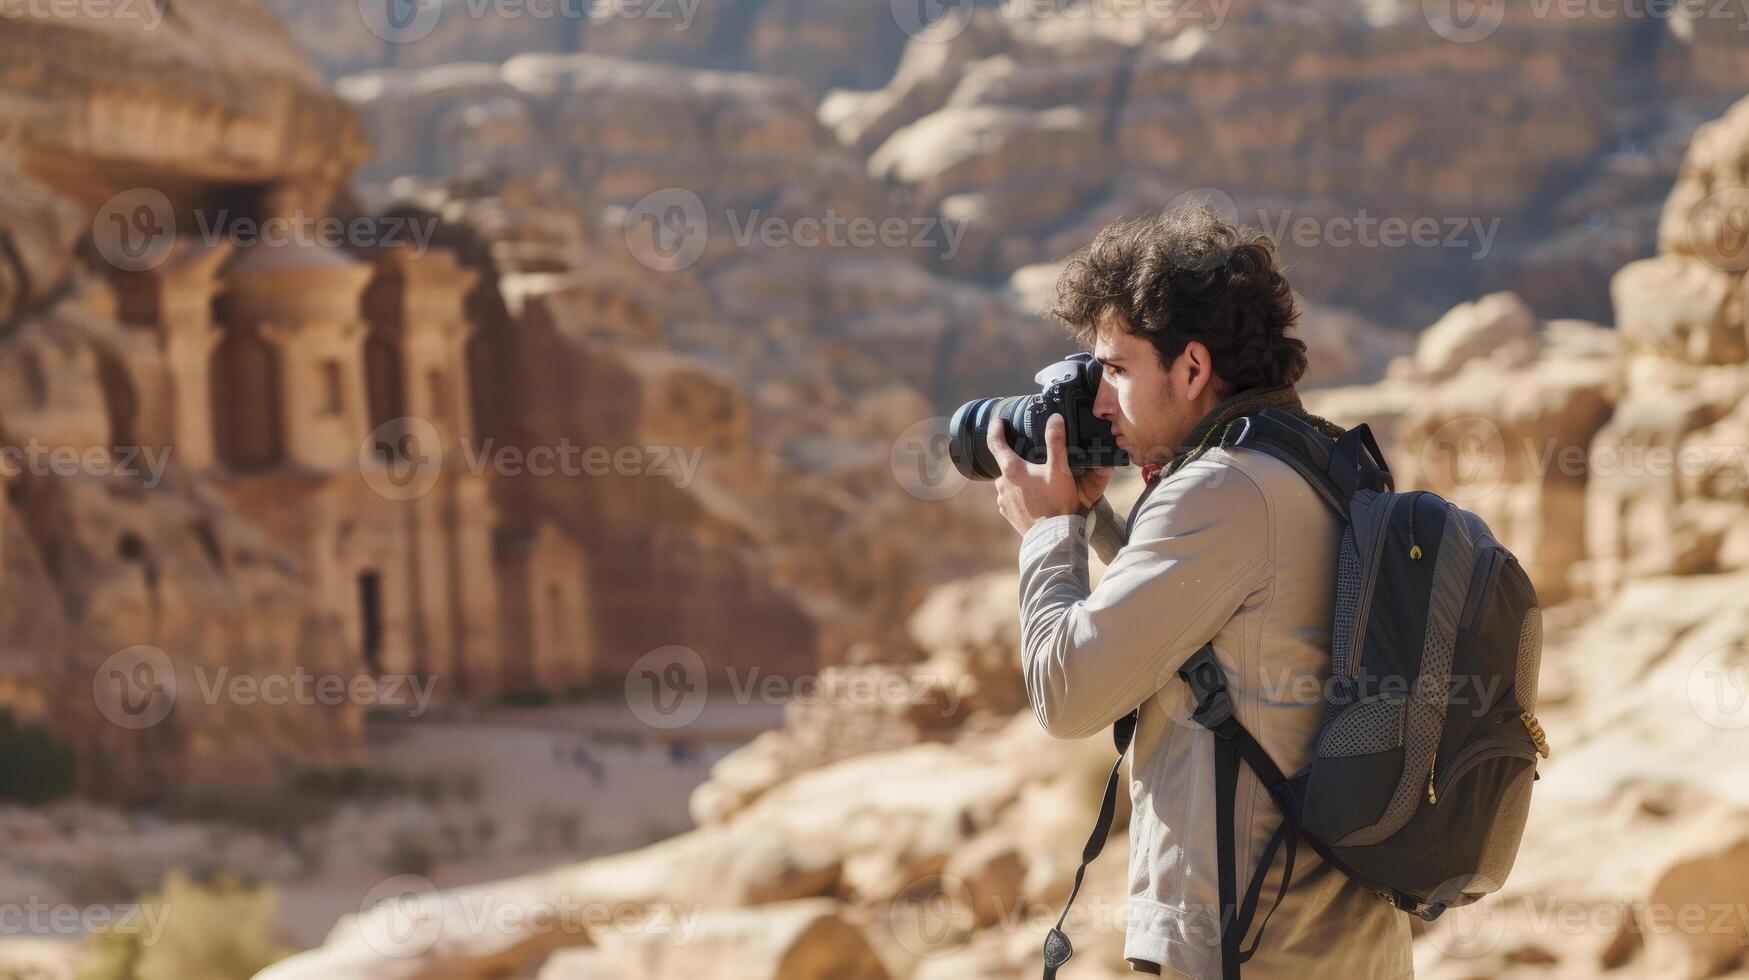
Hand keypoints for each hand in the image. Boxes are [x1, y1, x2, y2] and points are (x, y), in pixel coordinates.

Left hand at [988, 415, 1112, 534]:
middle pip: (1006, 465)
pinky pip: (1011, 498)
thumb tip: (1054, 418)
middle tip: (1033, 460)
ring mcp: (1003, 501)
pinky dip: (1020, 495)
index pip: (995, 443)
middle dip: (1017, 460)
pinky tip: (1035, 498)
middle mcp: (1002, 484)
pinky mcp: (1007, 513)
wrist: (1053, 536)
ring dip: (1020, 480)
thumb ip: (1056, 442)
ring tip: (1038, 482)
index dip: (995, 430)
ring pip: (1009, 483)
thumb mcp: (1060, 470)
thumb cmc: (1057, 502)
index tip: (998, 422)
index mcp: (1012, 470)